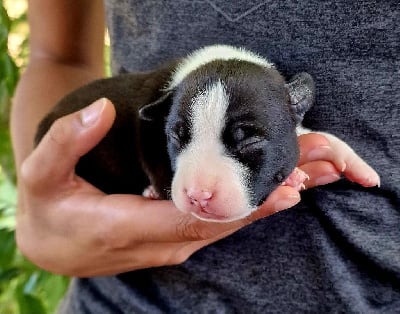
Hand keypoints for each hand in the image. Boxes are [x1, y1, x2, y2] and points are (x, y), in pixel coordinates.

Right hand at [16, 99, 340, 276]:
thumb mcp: (42, 173)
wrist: (49, 244)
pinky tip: (261, 201)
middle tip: (301, 181)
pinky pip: (209, 231)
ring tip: (293, 188)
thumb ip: (67, 141)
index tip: (276, 188)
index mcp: (124, 227)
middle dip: (259, 206)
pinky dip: (238, 216)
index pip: (192, 217)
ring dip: (255, 212)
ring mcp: (164, 249)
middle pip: (215, 227)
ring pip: (217, 232)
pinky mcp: (169, 246)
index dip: (236, 204)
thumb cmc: (48, 207)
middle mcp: (153, 245)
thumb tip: (100, 111)